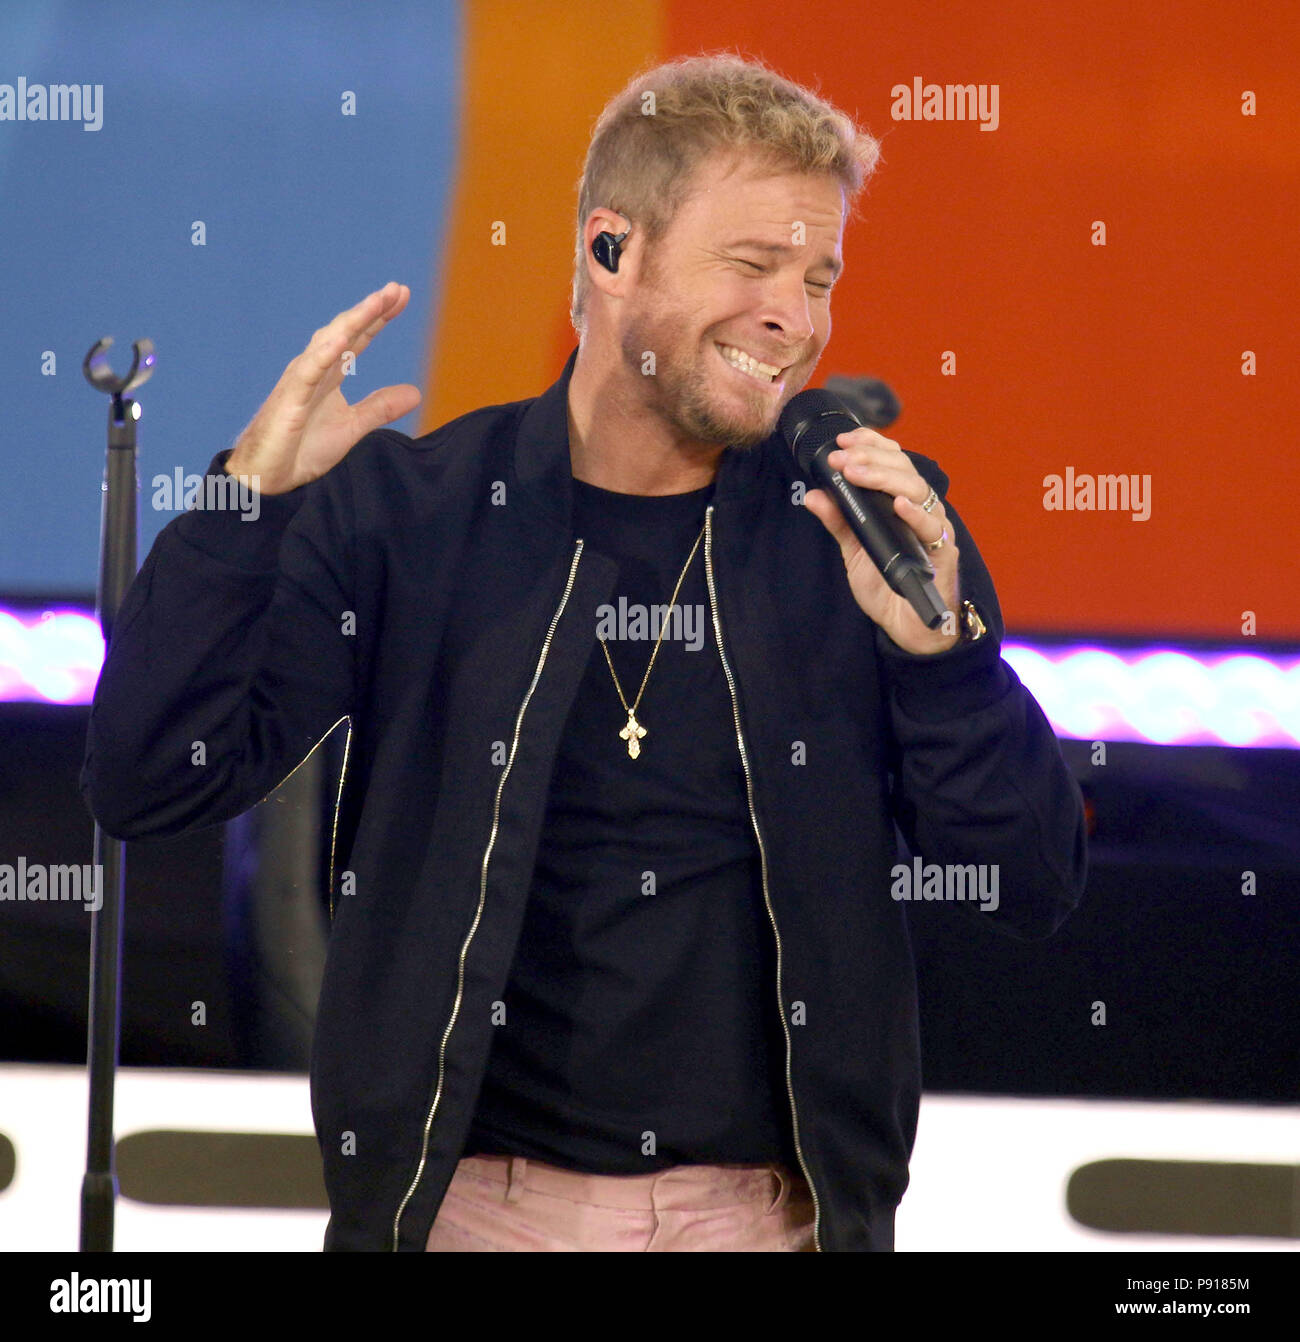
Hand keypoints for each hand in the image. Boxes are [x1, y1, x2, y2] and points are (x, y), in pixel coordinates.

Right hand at [224, 282, 421, 494]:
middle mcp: (314, 370)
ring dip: (353, 321)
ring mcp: (300, 382)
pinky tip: (342, 338)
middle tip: (396, 289)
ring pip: (328, 343)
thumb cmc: (302, 448)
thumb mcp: (353, 426)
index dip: (379, 317)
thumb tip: (415, 393)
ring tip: (376, 302)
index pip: (358, 339)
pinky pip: (307, 372)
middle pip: (346, 332)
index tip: (402, 295)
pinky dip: (324, 354)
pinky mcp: (288, 399)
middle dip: (370, 310)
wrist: (268, 478)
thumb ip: (380, 407)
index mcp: (330, 374)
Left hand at [801, 427, 961, 654]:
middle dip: (871, 457)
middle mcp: (921, 510)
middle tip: (841, 458)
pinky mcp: (943, 552)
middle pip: (904, 469)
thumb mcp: (854, 550)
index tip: (842, 441)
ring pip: (918, 489)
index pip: (892, 461)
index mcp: (902, 503)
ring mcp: (934, 528)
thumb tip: (813, 495)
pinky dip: (915, 514)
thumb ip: (839, 521)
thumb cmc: (887, 586)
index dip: (870, 445)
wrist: (907, 627)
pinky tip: (898, 504)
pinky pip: (932, 527)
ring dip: (885, 478)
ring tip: (858, 473)